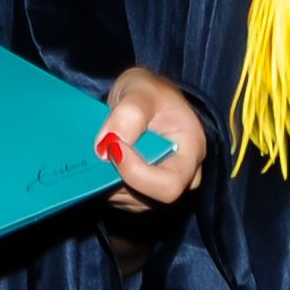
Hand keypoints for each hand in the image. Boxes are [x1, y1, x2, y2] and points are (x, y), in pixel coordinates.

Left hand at [95, 68, 208, 211]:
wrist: (144, 98)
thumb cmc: (151, 92)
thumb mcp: (142, 89)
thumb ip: (129, 113)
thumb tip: (108, 144)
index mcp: (192, 152)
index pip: (169, 183)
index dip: (137, 173)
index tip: (113, 148)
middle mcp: (182, 178)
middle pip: (148, 198)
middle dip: (117, 176)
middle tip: (101, 148)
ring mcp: (160, 188)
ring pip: (129, 200)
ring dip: (107, 179)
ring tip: (100, 149)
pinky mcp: (141, 193)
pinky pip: (119, 198)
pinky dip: (103, 182)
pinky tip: (98, 160)